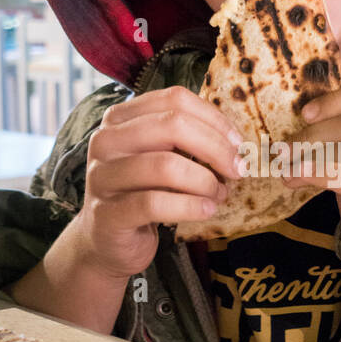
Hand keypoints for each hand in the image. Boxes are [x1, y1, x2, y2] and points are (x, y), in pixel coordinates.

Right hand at [71, 85, 243, 281]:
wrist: (105, 243)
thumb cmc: (142, 194)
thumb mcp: (160, 159)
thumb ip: (187, 142)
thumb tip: (237, 143)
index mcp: (120, 119)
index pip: (175, 99)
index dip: (214, 119)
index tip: (238, 144)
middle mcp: (105, 141)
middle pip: (172, 125)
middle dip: (215, 148)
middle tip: (238, 169)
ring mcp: (102, 177)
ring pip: (165, 165)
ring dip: (205, 182)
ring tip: (219, 195)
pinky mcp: (106, 214)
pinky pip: (155, 204)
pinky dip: (190, 207)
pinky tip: (207, 210)